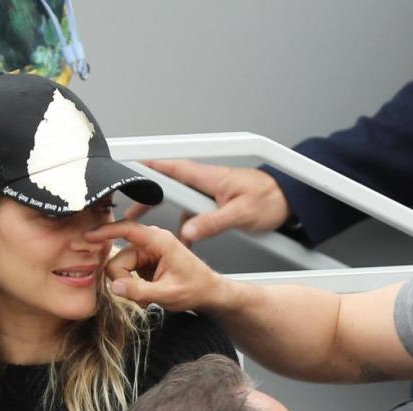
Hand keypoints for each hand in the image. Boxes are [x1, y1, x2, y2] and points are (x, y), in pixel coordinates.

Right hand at [85, 221, 228, 312]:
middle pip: (119, 257)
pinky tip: (148, 293)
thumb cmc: (196, 288)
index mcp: (159, 241)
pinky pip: (127, 272)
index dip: (105, 232)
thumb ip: (140, 291)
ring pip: (120, 267)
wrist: (209, 292)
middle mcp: (152, 242)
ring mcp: (147, 251)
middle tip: (141, 296)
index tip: (87, 236)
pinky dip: (133, 285)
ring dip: (130, 285)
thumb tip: (115, 286)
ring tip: (149, 296)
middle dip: (124, 279)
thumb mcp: (168, 294)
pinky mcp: (145, 261)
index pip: (127, 228)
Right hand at [126, 160, 290, 243]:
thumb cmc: (270, 199)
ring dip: (162, 212)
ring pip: (177, 200)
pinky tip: (183, 240)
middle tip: (129, 210)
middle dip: (145, 196)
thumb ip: (213, 223)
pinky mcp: (213, 203)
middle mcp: (205, 181)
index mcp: (208, 177)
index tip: (125, 170)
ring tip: (145, 226)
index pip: (171, 168)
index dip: (146, 167)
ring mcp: (208, 192)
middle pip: (166, 184)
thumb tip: (189, 233)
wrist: (288, 201)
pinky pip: (192, 211)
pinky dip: (183, 224)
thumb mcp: (241, 214)